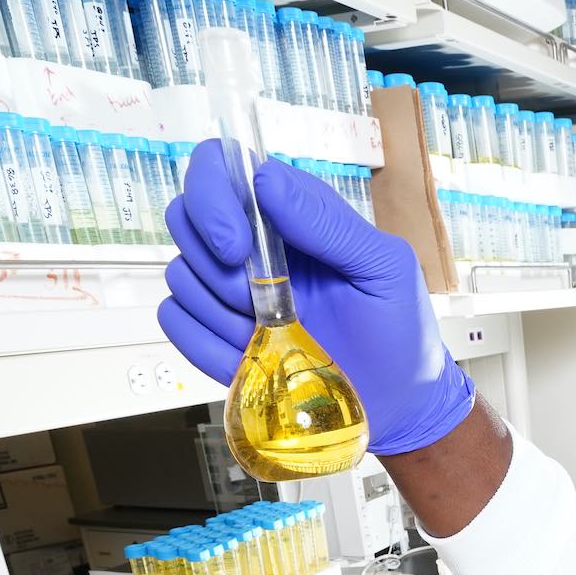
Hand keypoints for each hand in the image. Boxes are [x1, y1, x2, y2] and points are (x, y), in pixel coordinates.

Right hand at [159, 139, 475, 456]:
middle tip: (256, 298)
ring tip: (269, 332)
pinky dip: (205, 341)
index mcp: (291, 215)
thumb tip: (265, 180)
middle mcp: (253, 247)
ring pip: (180, 274)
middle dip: (211, 261)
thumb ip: (327, 223)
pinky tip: (248, 354)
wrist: (396, 407)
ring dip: (219, 308)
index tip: (236, 246)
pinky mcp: (218, 337)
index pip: (222, 167)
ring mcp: (231, 293)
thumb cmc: (399, 332)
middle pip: (184, 216)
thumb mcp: (382, 268)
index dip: (212, 195)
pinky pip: (176, 321)